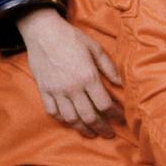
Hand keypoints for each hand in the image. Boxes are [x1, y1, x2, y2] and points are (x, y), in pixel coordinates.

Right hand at [17, 8, 120, 136]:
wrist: (43, 32)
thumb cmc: (72, 38)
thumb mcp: (96, 49)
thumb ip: (110, 68)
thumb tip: (122, 84)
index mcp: (88, 77)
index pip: (105, 104)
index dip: (115, 115)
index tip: (121, 119)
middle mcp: (72, 87)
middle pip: (89, 116)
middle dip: (101, 128)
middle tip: (109, 133)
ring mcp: (56, 91)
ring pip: (70, 118)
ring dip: (83, 129)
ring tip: (92, 133)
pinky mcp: (43, 90)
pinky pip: (53, 112)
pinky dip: (63, 121)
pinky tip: (71, 123)